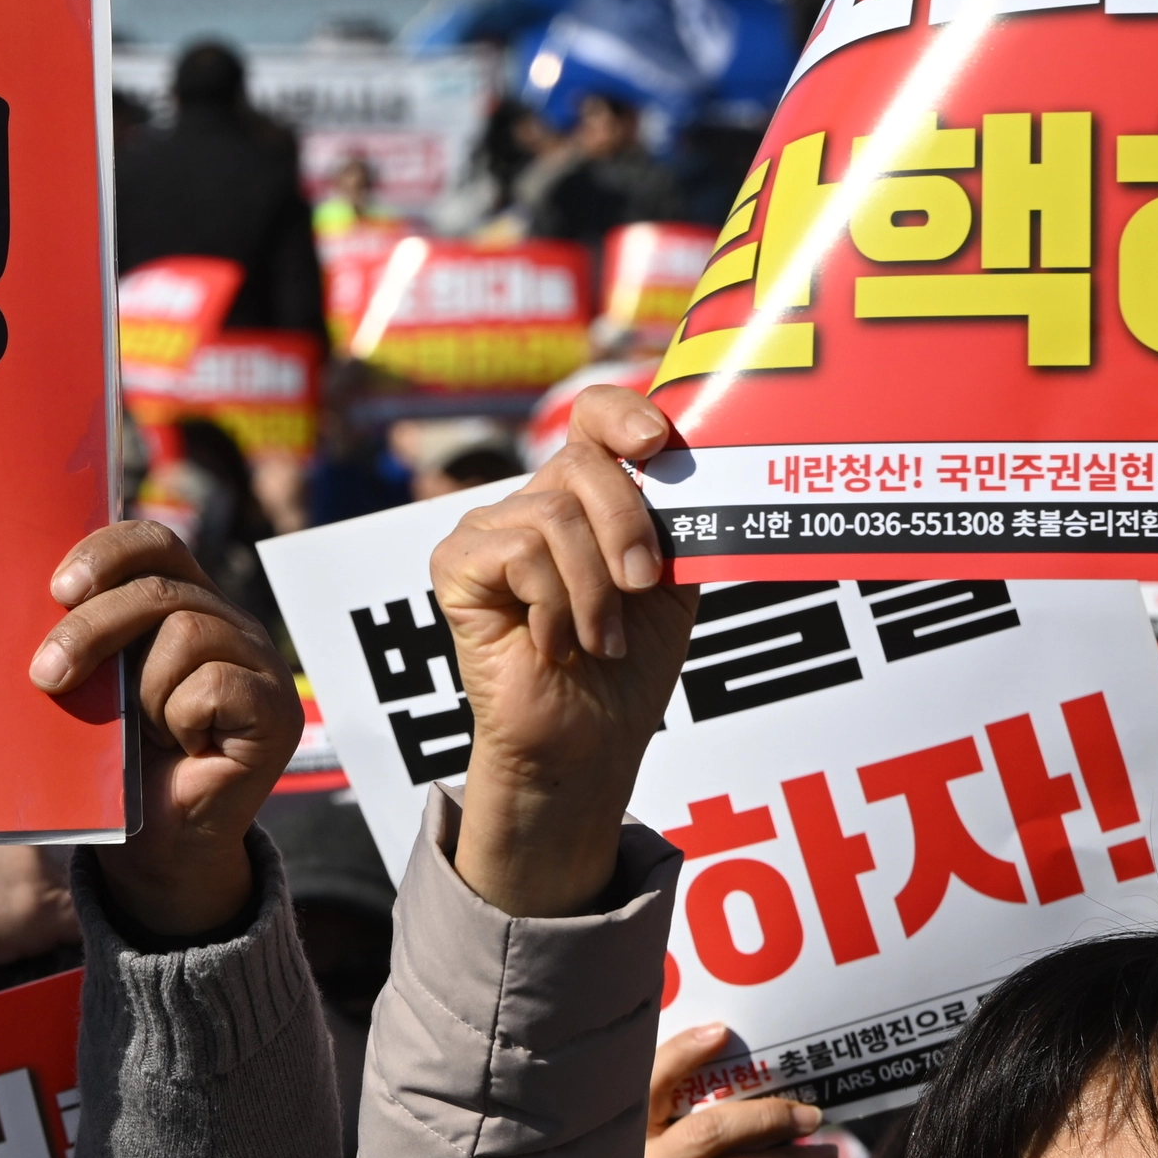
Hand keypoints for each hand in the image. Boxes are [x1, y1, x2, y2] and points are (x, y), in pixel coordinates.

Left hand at [31, 520, 301, 939]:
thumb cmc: (115, 768)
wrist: (152, 850)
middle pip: (161, 591)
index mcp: (184, 606)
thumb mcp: (91, 690)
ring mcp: (261, 666)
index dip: (107, 553)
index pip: (156, 546)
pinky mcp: (277, 711)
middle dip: (93, 628)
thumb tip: (33, 601)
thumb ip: (83, 641)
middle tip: (47, 675)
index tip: (57, 590)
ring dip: (143, 690)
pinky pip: (216, 685)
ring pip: (188, 633)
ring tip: (141, 732)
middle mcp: (230, 626)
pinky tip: (183, 747)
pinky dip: (181, 717)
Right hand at [431, 380, 695, 915]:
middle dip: (628, 527)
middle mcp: (531, 503)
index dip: (622, 414)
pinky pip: (520, 552)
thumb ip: (676, 519)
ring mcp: (487, 532)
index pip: (592, 419)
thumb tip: (701, 466)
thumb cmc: (628, 667)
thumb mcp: (671, 580)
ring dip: (594, 590)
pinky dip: (553, 604)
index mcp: (585, 498)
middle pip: (580, 463)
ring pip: (555, 516)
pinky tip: (553, 642)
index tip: (658, 444)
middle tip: (641, 588)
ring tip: (599, 639)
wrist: (588, 742)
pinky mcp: (456, 565)